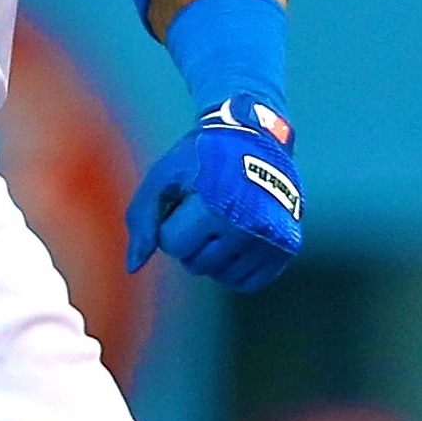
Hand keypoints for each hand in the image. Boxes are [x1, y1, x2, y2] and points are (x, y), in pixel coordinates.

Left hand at [124, 94, 301, 293]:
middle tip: (202, 209)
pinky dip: (235, 268)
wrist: (255, 138)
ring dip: (212, 256)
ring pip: (220, 277)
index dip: (170, 223)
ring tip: (219, 221)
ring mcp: (271, 240)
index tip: (182, 203)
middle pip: (195, 264)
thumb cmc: (202, 158)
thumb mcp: (164, 176)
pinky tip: (233, 241)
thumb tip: (134, 266)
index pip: (172, 244)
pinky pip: (248, 282)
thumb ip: (142, 219)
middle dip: (191, 240)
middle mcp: (248, 228)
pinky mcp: (287, 247)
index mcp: (216, 206)